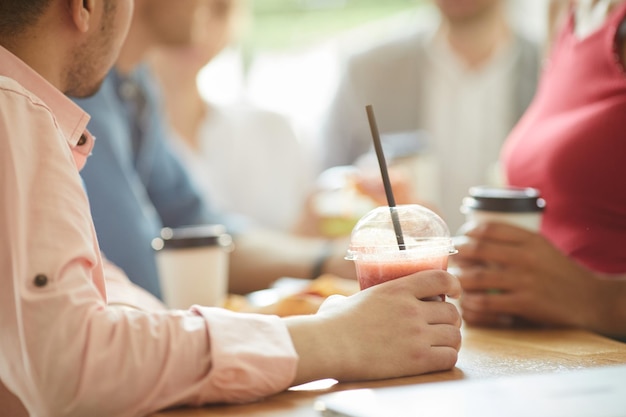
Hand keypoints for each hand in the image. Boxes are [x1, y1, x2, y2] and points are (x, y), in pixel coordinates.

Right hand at [285, 270, 461, 384]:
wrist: (329, 346)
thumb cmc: (331, 324)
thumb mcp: (348, 299)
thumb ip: (352, 298)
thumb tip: (338, 303)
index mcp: (398, 289)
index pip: (440, 278)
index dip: (453, 285)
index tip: (454, 293)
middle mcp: (412, 310)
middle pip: (452, 312)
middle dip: (450, 320)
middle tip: (442, 326)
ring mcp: (417, 335)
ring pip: (455, 336)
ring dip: (450, 340)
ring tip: (440, 344)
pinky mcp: (418, 360)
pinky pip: (449, 357)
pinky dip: (447, 358)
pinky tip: (436, 359)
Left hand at [455, 222, 600, 329]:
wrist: (589, 298)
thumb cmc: (559, 271)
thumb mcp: (543, 246)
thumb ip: (516, 240)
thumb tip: (478, 232)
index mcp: (530, 239)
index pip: (490, 228)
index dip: (468, 232)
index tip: (460, 237)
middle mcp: (526, 257)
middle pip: (478, 250)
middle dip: (457, 254)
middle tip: (449, 259)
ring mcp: (525, 280)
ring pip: (478, 277)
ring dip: (460, 279)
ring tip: (453, 280)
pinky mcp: (525, 303)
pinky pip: (488, 302)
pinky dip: (472, 302)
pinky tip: (466, 301)